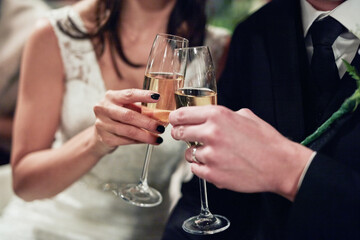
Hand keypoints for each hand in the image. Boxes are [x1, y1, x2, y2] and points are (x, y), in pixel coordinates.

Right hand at [93, 89, 164, 154]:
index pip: (129, 94)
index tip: (158, 97)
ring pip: (129, 131)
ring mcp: (102, 124)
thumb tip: (161, 114)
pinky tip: (147, 141)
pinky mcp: (105, 138)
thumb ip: (141, 109)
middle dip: (147, 122)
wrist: (99, 132)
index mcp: (111, 97)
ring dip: (146, 136)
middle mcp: (104, 109)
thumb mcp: (127, 107)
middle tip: (160, 128)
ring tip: (158, 139)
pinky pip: (126, 140)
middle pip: (129, 116)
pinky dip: (139, 141)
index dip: (144, 95)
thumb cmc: (118, 116)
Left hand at [169, 106, 313, 200]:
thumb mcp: (245, 116)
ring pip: (188, 153)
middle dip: (180, 134)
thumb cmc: (265, 140)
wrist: (280, 165)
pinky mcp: (212, 174)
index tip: (174, 121)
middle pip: (178, 133)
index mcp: (217, 115)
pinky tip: (215, 164)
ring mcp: (210, 155)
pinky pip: (195, 169)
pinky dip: (202, 167)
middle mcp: (211, 133)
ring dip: (195, 153)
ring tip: (212, 153)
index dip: (175, 118)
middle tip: (186, 136)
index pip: (181, 114)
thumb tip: (207, 116)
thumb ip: (222, 115)